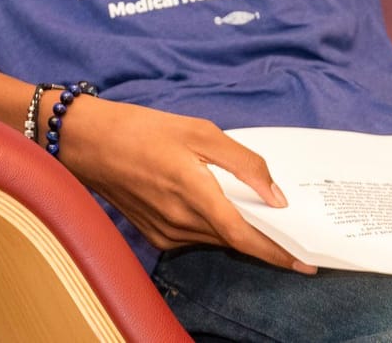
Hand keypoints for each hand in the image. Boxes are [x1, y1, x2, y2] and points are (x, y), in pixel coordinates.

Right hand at [55, 95, 314, 272]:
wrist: (86, 141)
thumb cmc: (140, 128)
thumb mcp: (197, 130)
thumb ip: (242, 162)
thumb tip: (276, 196)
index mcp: (193, 190)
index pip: (244, 235)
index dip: (277, 253)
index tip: (305, 263)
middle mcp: (179, 219)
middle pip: (234, 240)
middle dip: (264, 239)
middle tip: (288, 229)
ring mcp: (165, 231)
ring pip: (216, 240)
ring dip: (238, 232)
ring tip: (253, 213)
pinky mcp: (155, 234)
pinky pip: (196, 238)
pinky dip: (213, 228)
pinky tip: (214, 207)